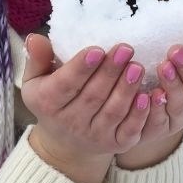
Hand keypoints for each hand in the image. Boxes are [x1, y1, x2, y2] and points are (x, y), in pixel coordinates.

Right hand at [21, 33, 154, 182]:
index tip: (97, 50)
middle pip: (92, 96)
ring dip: (126, 90)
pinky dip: (139, 115)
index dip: (81, 68)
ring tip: (137, 67)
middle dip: (110, 72)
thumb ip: (37, 58)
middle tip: (125, 49)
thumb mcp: (37, 79)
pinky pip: (129, 130)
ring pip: (113, 112)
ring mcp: (94, 136)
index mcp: (48, 103)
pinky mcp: (116, 144)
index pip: (65, 85)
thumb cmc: (53, 98)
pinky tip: (147, 96)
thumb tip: (35, 37)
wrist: (65, 142)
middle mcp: (70, 123)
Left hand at [125, 0, 182, 158]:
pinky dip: (154, 109)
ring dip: (173, 85)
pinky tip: (147, 96)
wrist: (142, 97)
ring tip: (160, 67)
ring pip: (182, 104)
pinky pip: (158, 121)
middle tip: (174, 52)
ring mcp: (180, 115)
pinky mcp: (159, 127)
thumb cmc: (173, 63)